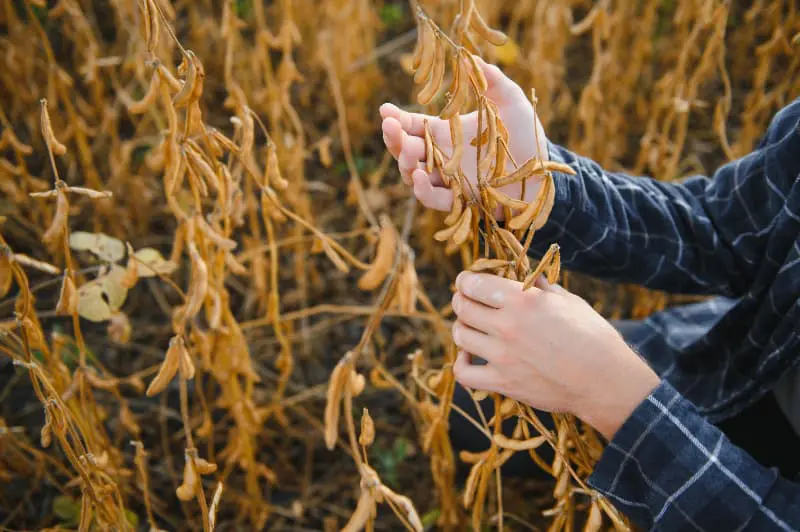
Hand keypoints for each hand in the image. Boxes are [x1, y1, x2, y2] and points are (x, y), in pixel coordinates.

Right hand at [379, 57, 548, 214]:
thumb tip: (473, 58)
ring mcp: (450, 179)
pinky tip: (420, 177)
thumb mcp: (512, 103)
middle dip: (394, 140)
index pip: (413, 126)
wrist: (545, 171)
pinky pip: (434, 198)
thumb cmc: (527, 136)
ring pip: (414, 175)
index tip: (385, 110)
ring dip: (406, 164)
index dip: (396, 119)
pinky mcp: (461, 200)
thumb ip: (494, 81)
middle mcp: (443, 156)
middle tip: (391, 129)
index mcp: (448, 132)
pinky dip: (423, 190)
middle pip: (406, 150)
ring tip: (410, 151)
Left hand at [450, 272, 660, 439]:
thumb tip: (529, 274)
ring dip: (462, 327)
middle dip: (461, 300)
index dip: (465, 280)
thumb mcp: (569, 301)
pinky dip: (461, 363)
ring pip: (460, 335)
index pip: (474, 284)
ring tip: (470, 326)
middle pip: (463, 307)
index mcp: (522, 300)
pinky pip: (464, 373)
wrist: (605, 380)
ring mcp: (502, 356)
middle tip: (465, 300)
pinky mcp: (503, 382)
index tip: (466, 281)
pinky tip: (469, 356)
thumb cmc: (593, 336)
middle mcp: (507, 326)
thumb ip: (542, 286)